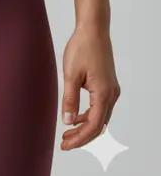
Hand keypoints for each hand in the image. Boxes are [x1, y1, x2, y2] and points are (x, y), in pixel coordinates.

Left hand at [60, 22, 120, 150]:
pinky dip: (89, 115)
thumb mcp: (70, 74)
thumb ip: (69, 99)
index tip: (65, 145)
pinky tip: (75, 116)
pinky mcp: (108, 85)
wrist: (93, 30)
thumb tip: (67, 121)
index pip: (93, 126)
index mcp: (103, 94)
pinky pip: (100, 107)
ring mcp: (111, 90)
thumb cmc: (81, 49)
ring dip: (85, 126)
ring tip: (67, 132)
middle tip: (64, 143)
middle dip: (82, 136)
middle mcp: (111, 95)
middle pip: (98, 125)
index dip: (80, 139)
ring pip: (100, 117)